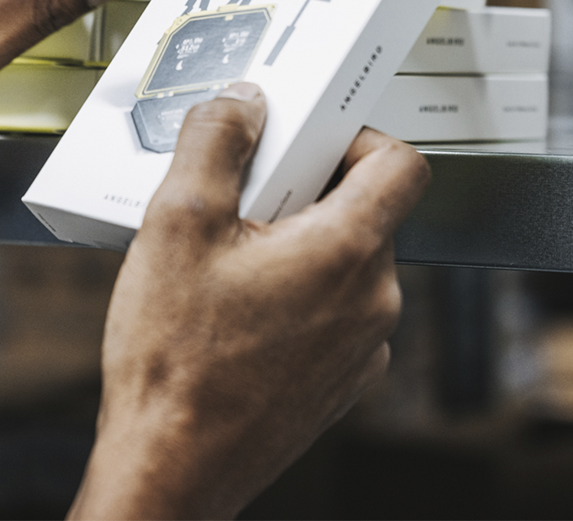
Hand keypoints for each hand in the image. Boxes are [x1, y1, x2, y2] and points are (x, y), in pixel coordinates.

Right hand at [72, 84, 429, 519]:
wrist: (171, 469)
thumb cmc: (176, 364)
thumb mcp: (177, 223)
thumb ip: (215, 144)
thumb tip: (241, 103)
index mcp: (346, 252)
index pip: (401, 163)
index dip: (356, 135)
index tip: (309, 138)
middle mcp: (372, 301)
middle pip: (364, 210)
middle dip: (304, 193)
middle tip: (241, 203)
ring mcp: (362, 347)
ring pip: (345, 263)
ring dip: (297, 246)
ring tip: (227, 264)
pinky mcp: (341, 381)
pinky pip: (333, 312)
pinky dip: (296, 296)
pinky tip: (234, 313)